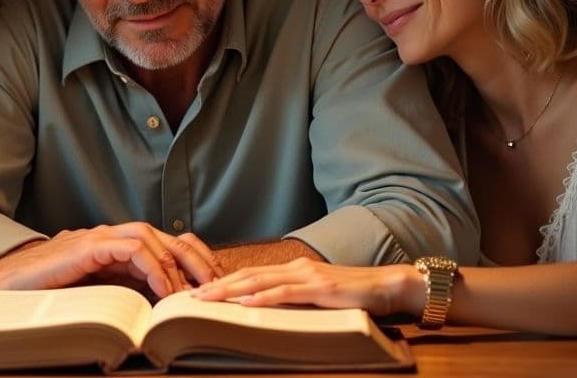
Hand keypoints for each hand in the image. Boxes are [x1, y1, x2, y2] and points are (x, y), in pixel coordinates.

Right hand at [0, 222, 223, 297]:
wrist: (0, 289)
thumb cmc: (44, 295)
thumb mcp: (95, 295)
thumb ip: (123, 293)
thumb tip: (157, 311)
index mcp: (115, 246)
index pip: (166, 244)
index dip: (193, 261)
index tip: (212, 286)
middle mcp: (110, 236)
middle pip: (167, 236)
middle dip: (197, 260)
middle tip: (216, 288)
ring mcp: (98, 238)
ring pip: (151, 237)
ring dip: (176, 265)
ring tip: (190, 294)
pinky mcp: (87, 246)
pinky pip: (131, 248)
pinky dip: (152, 267)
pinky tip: (162, 291)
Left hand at [191, 258, 418, 314]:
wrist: (386, 285)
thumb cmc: (353, 294)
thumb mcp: (317, 295)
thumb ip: (294, 298)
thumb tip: (267, 310)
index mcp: (292, 269)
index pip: (249, 275)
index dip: (222, 282)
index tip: (198, 292)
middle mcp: (295, 267)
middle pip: (247, 276)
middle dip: (216, 285)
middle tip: (189, 296)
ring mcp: (307, 275)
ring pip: (259, 282)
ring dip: (229, 290)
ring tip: (207, 298)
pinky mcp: (320, 288)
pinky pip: (285, 293)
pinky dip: (263, 297)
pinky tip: (246, 303)